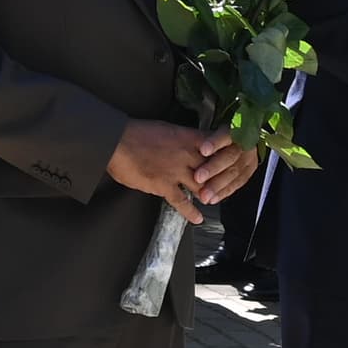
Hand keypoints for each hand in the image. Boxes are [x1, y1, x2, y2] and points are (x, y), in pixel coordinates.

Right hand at [108, 120, 237, 220]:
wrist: (116, 141)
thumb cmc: (137, 132)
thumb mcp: (165, 128)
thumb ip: (180, 138)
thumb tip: (187, 143)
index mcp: (187, 137)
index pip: (215, 145)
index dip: (225, 153)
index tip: (231, 159)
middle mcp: (186, 154)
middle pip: (213, 168)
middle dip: (221, 177)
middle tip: (226, 184)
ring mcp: (176, 171)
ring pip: (202, 186)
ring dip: (209, 194)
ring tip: (214, 200)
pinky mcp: (164, 186)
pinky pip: (182, 202)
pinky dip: (191, 212)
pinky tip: (198, 219)